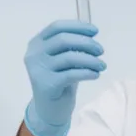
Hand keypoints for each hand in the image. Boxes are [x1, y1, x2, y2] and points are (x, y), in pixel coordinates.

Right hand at [22, 20, 104, 135]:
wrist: (49, 109)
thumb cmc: (58, 81)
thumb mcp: (62, 60)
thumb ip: (70, 47)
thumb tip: (91, 35)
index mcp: (36, 43)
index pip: (56, 27)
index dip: (77, 26)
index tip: (95, 31)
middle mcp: (34, 54)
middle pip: (63, 40)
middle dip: (86, 43)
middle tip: (100, 50)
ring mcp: (38, 70)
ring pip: (69, 57)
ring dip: (90, 60)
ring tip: (102, 65)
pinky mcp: (46, 84)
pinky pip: (72, 74)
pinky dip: (87, 72)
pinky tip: (95, 74)